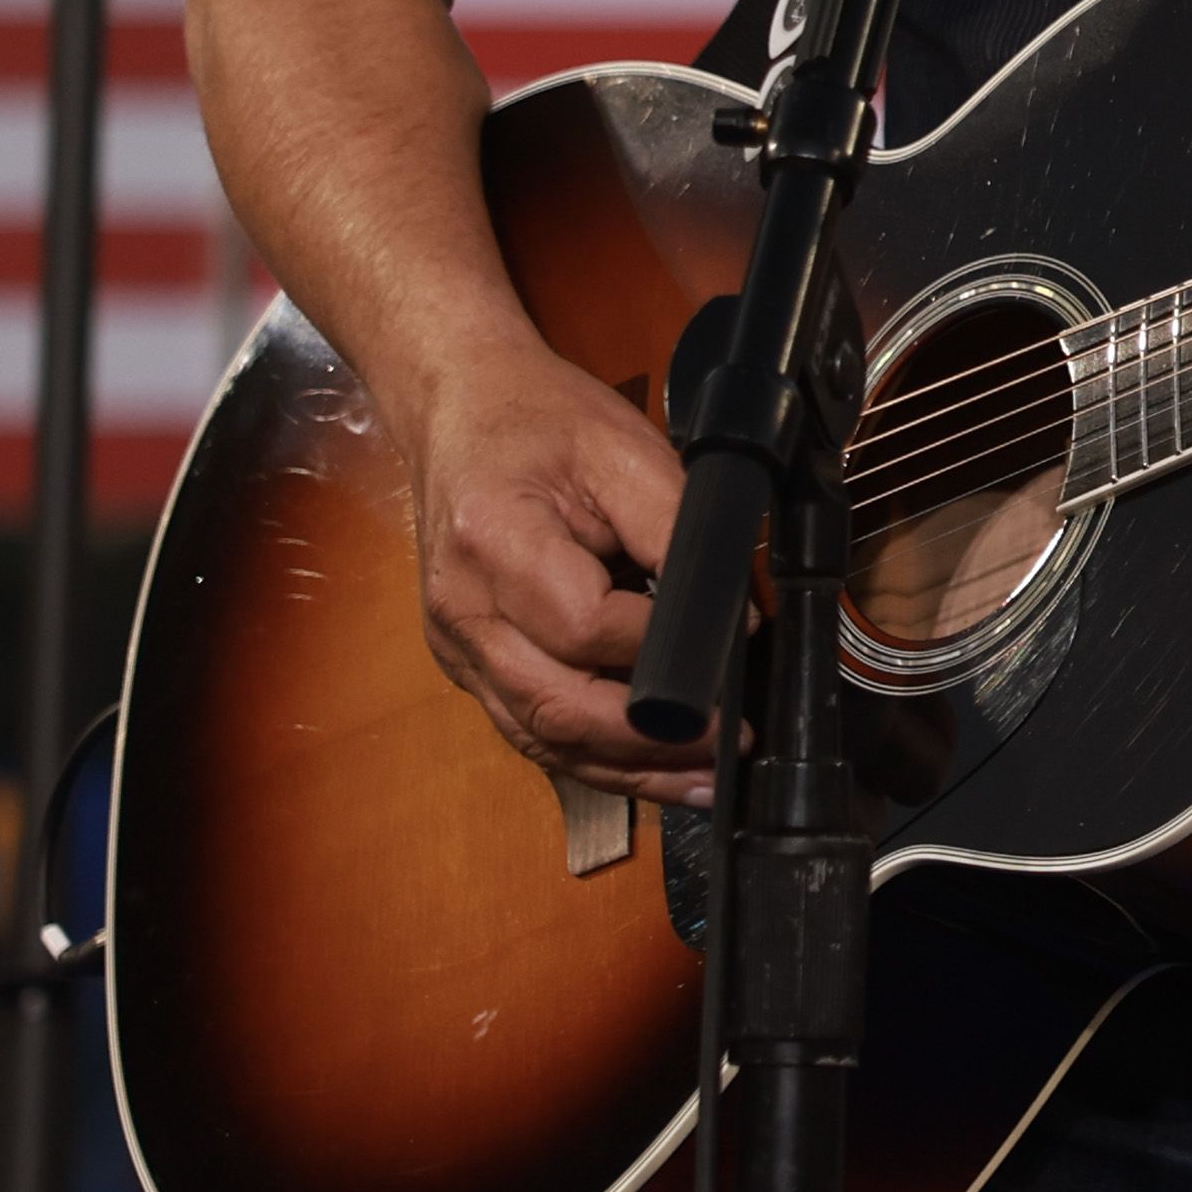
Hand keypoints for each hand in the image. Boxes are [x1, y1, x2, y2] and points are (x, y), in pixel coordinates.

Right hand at [393, 328, 709, 806]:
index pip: (586, 627)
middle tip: (731, 747)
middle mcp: (463, 610)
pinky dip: (593, 757)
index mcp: (494, 543)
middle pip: (556, 706)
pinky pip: (529, 727)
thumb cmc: (540, 421)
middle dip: (650, 741)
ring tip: (703, 782)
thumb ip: (680, 531)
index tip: (734, 649)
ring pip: (540, 736)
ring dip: (626, 770)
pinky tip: (650, 770)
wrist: (460, 408)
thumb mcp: (625, 450)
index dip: (666, 649)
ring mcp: (457, 647)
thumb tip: (733, 613)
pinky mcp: (469, 663)